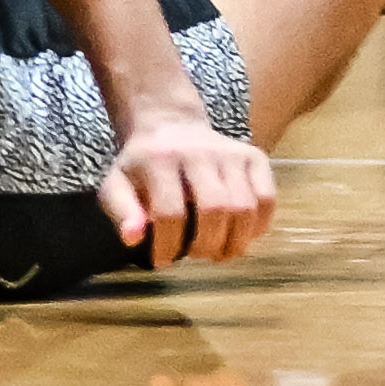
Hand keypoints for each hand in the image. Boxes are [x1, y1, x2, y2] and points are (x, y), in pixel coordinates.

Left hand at [97, 107, 275, 267]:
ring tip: (220, 253)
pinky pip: (267, 198)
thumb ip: (121, 210)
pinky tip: (241, 235)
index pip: (169, 212)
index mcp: (159, 158)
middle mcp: (198, 151)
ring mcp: (230, 152)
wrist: (169, 124)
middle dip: (207, 245)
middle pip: (214, 209)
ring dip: (235, 241)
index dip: (168, 245)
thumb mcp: (117, 183)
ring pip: (244, 207)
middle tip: (197, 255)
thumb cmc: (143, 163)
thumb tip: (133, 238)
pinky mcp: (253, 156)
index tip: (163, 261)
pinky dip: (259, 225)